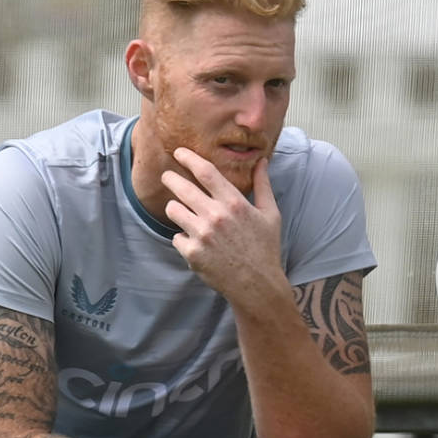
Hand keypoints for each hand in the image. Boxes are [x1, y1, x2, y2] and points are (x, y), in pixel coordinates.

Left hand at [162, 149, 283, 303]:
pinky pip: (176, 237)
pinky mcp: (192, 253)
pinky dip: (183, 238)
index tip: (179, 152)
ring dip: (176, 208)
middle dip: (170, 178)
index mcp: (235, 203)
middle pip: (181, 187)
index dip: (189, 158)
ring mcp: (202, 235)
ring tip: (183, 213)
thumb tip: (262, 161)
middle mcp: (216, 216)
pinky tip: (196, 243)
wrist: (257, 285)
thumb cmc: (265, 248)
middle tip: (167, 177)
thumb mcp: (270, 214)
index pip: (206, 172)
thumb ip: (263, 186)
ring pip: (173, 210)